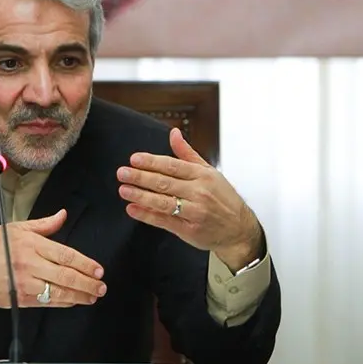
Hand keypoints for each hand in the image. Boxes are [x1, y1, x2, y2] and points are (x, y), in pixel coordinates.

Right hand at [0, 210, 106, 307]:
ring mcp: (24, 283)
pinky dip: (62, 303)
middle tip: (101, 286)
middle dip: (87, 282)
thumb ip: (44, 225)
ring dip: (79, 296)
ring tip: (92, 296)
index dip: (85, 264)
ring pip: (58, 292)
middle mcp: (28, 264)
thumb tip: (62, 216)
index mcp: (30, 244)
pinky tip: (73, 301)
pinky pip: (46, 302)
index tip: (98, 269)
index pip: (65, 255)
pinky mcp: (18, 298)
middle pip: (66, 275)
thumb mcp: (15, 228)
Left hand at [116, 128, 262, 271]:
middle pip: (165, 183)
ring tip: (124, 190)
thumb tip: (174, 133)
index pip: (172, 165)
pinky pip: (164, 221)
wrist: (239, 229)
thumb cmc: (223, 198)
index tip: (134, 159)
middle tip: (122, 173)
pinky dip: (147, 215)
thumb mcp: (209, 171)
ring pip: (163, 202)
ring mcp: (194, 212)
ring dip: (141, 196)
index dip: (152, 162)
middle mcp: (199, 192)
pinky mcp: (189, 230)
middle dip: (141, 177)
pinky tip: (133, 209)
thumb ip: (187, 153)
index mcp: (202, 175)